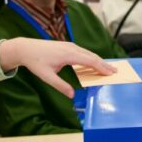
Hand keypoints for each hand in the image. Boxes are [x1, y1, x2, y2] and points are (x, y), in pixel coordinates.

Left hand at [0, 39, 116, 97]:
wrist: (26, 48)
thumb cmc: (36, 62)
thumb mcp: (46, 77)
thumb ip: (60, 85)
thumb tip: (71, 95)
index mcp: (68, 55)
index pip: (89, 61)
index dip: (101, 67)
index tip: (110, 73)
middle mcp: (72, 48)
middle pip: (92, 56)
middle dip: (104, 64)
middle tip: (115, 72)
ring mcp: (71, 46)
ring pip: (89, 53)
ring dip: (99, 60)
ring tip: (108, 68)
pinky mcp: (68, 46)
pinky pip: (84, 52)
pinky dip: (92, 58)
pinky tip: (94, 63)